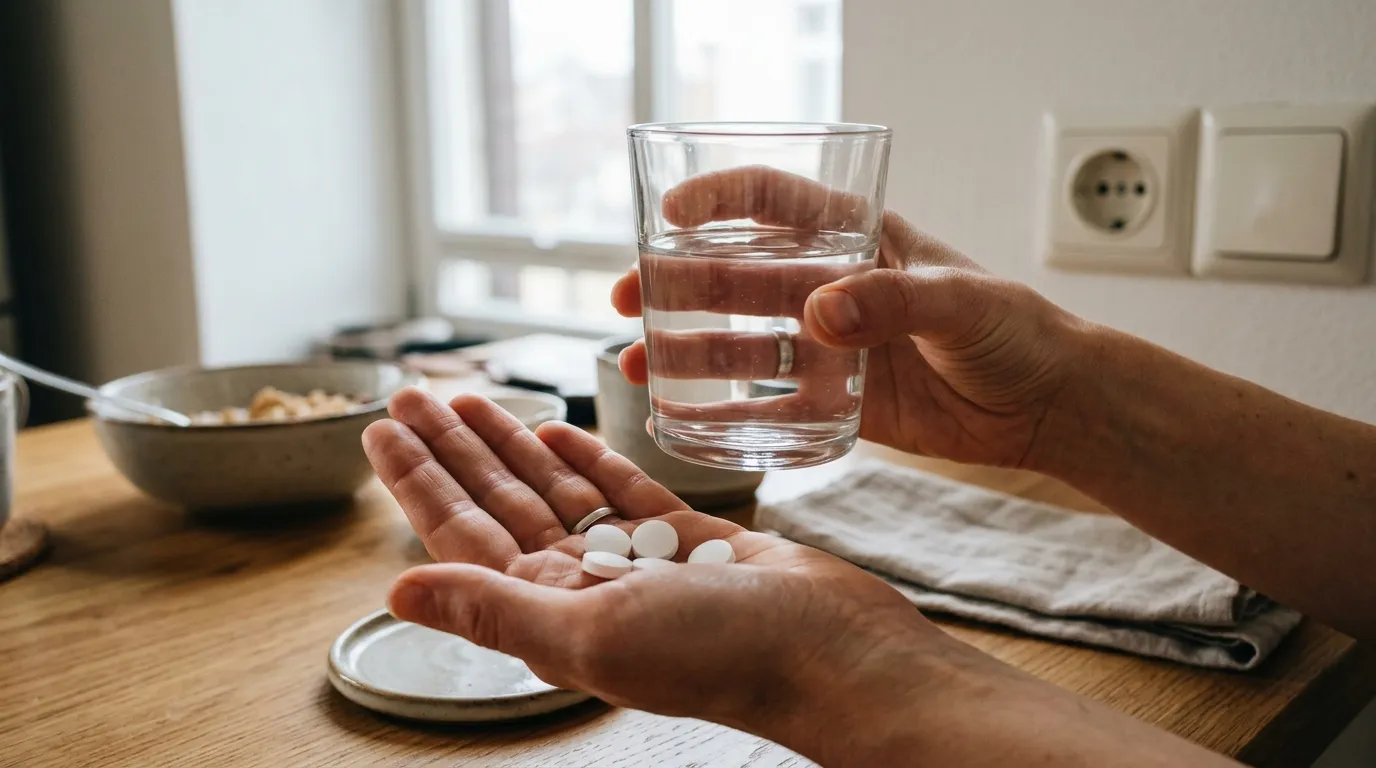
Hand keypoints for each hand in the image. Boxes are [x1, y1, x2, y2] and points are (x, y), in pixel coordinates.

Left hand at [361, 388, 943, 736]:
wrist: (834, 652)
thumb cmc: (721, 655)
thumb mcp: (590, 634)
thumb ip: (493, 611)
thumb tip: (394, 596)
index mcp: (550, 611)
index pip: (460, 534)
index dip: (417, 479)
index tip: (380, 425)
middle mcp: (584, 587)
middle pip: (498, 502)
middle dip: (452, 447)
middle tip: (411, 391)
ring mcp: (637, 563)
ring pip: (555, 490)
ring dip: (509, 443)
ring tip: (469, 397)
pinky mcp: (690, 542)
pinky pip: (622, 491)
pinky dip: (587, 457)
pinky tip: (555, 426)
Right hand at [613, 166, 1086, 468]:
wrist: (1046, 405)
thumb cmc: (1018, 332)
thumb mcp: (963, 304)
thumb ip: (893, 302)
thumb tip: (819, 314)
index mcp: (860, 239)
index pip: (776, 202)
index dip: (718, 199)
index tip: (668, 214)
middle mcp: (832, 285)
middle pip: (737, 274)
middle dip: (676, 281)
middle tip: (626, 298)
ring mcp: (830, 344)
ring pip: (741, 340)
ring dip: (687, 348)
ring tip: (636, 364)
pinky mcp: (836, 399)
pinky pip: (767, 403)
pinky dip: (724, 411)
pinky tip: (681, 420)